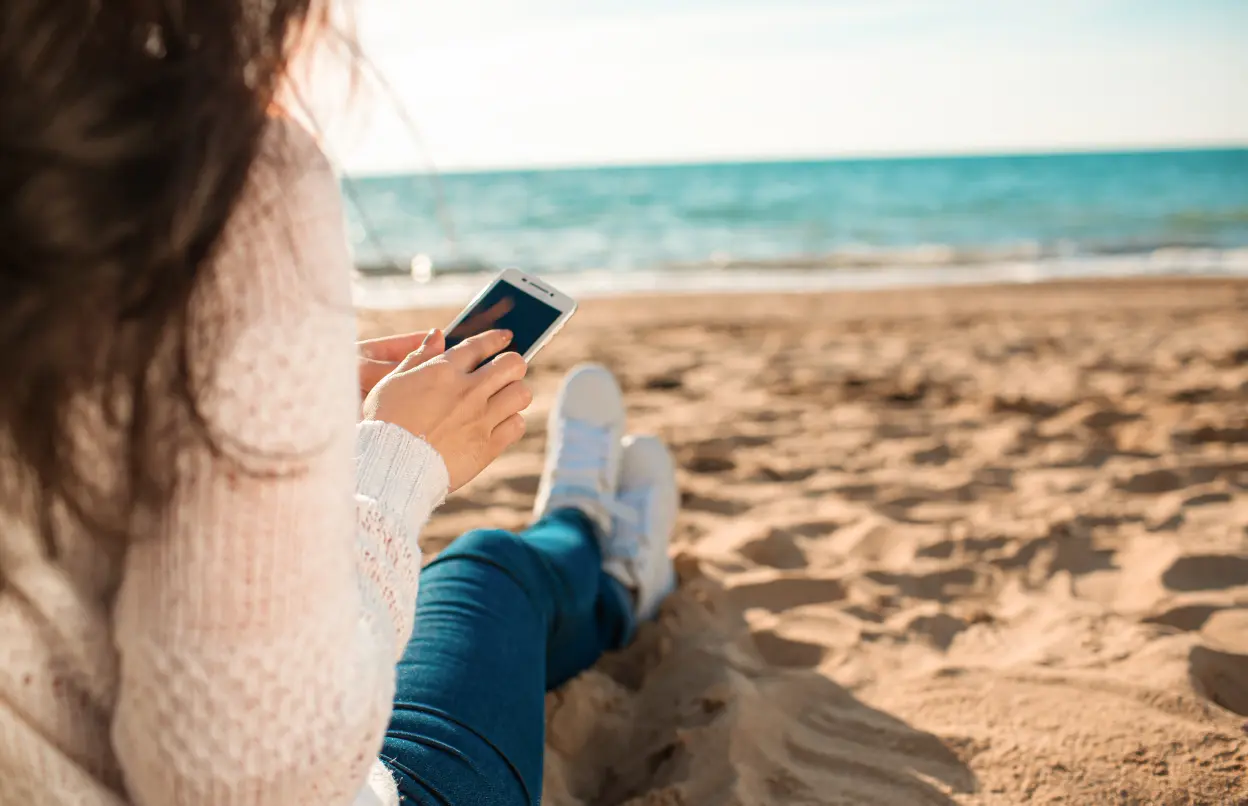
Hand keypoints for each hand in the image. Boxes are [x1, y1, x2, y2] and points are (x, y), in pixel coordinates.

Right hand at [361, 329, 531, 491]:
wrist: (390, 466)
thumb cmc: (385, 423)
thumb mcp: (393, 383)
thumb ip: (417, 357)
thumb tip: (436, 334)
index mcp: (443, 371)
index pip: (479, 345)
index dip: (496, 338)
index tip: (506, 337)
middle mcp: (468, 391)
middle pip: (513, 364)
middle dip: (513, 365)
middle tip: (506, 374)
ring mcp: (481, 418)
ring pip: (522, 394)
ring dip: (515, 394)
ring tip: (504, 400)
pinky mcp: (487, 446)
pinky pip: (517, 426)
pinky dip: (512, 423)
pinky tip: (500, 425)